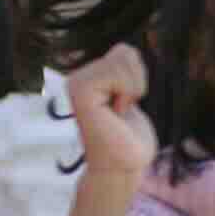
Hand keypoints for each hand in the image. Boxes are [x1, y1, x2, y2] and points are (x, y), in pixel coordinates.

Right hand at [58, 42, 155, 185]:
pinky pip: (116, 72)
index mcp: (88, 77)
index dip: (138, 77)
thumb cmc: (129, 137)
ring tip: (119, 112)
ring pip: (123, 61)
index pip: (125, 51)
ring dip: (133, 89)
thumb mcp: (130, 93)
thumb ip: (124, 69)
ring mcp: (76, 83)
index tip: (126, 104)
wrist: (122, 167)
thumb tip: (125, 48)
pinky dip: (127, 92)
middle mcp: (77, 77)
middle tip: (123, 110)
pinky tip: (117, 112)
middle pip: (125, 53)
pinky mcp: (80, 92)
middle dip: (137, 82)